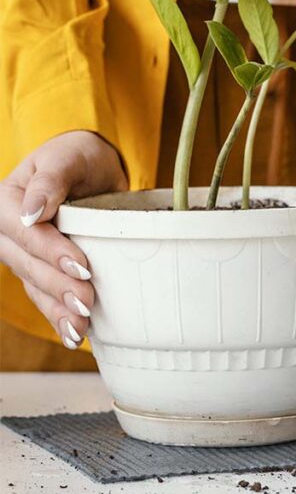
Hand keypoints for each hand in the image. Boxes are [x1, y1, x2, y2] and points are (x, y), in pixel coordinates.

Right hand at [0, 131, 126, 347]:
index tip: (82, 266)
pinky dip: (58, 316)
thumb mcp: (67, 157)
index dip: (52, 251)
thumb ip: (51, 180)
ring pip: (35, 286)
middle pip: (29, 265)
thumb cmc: (76, 157)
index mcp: (6, 203)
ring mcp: (22, 254)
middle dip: (58, 286)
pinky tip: (75, 336)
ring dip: (57, 310)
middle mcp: (7, 233)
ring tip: (80, 329)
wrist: (88, 166)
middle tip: (88, 301)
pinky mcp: (41, 269)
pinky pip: (45, 296)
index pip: (27, 233)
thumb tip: (33, 211)